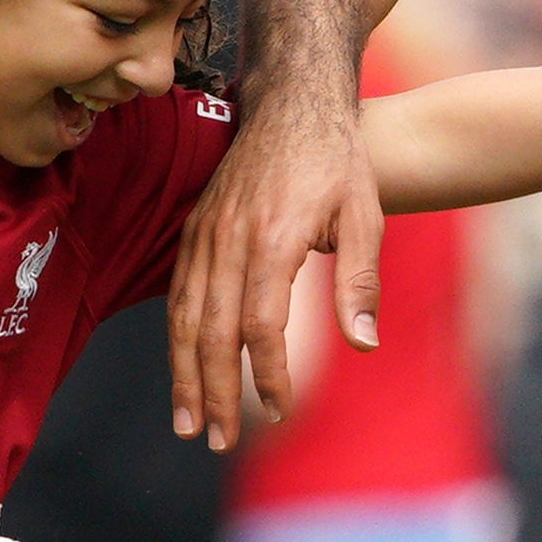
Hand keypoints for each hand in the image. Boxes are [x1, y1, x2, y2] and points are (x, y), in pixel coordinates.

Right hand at [166, 90, 382, 452]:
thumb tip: (363, 345)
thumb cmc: (337, 160)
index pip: (262, 325)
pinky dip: (178, 338)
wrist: (292, 100)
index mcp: (272, 238)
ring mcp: (205, 232)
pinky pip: (178, 293)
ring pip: (185, 316)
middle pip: (213, 331)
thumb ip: (359, 282)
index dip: (269, 374)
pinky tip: (184, 370)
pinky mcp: (194, 229)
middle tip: (217, 441)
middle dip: (214, 392)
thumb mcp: (364, 215)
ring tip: (188, 423)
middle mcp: (229, 238)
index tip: (281, 410)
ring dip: (184, 374)